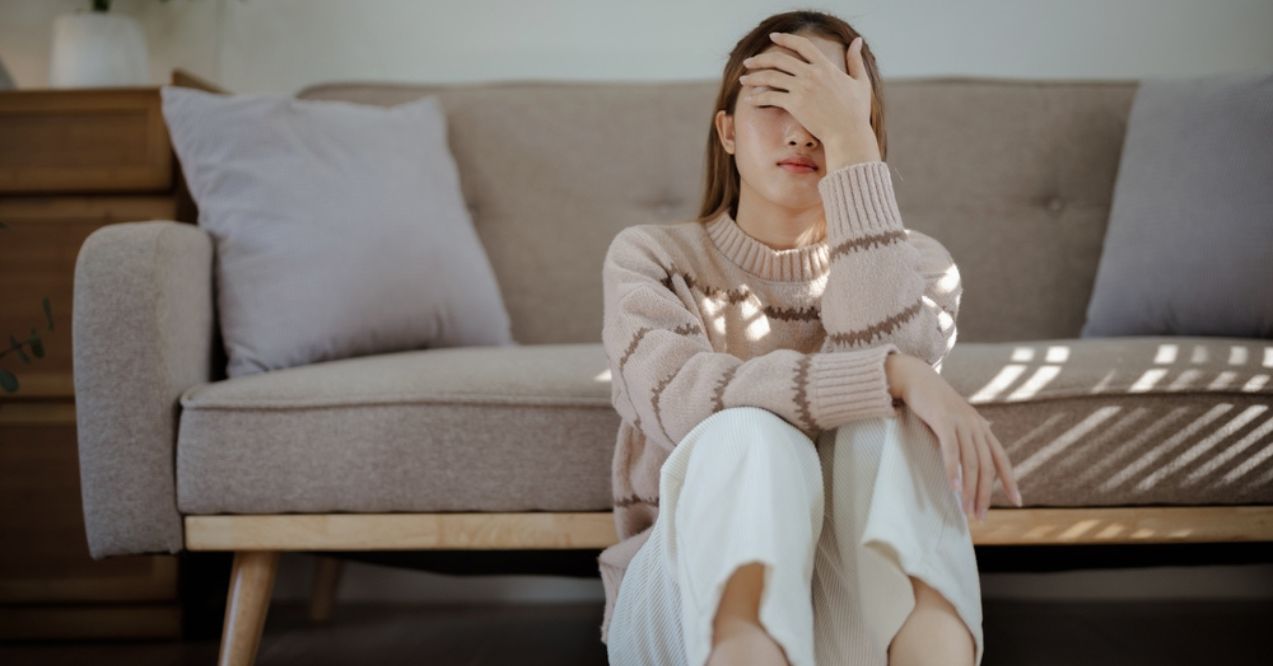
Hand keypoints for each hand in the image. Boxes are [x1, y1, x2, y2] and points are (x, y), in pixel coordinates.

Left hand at [739, 33, 875, 153]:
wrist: (848, 133)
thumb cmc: (857, 112)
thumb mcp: (861, 82)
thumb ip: (856, 60)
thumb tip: (858, 41)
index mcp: (826, 66)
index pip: (802, 45)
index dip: (786, 38)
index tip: (774, 37)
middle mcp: (812, 73)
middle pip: (780, 58)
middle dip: (760, 58)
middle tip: (748, 62)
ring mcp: (802, 88)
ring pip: (771, 76)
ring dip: (754, 77)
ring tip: (743, 80)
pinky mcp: (794, 104)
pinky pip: (770, 96)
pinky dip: (758, 97)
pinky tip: (750, 100)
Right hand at [888, 353, 1022, 521]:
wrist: (915, 377)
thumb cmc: (933, 401)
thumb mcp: (956, 419)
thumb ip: (969, 434)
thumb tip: (980, 447)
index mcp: (981, 428)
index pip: (1001, 458)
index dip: (1010, 480)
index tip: (1017, 502)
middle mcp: (976, 425)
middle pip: (986, 467)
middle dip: (984, 494)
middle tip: (979, 517)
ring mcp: (960, 422)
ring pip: (971, 462)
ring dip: (970, 490)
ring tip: (967, 512)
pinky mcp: (943, 419)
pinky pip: (951, 450)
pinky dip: (953, 470)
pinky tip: (954, 488)